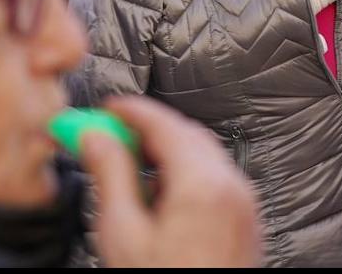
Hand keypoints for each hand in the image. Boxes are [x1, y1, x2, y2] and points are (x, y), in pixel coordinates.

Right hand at [79, 96, 260, 267]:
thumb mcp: (122, 233)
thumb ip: (111, 176)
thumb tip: (94, 136)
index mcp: (203, 183)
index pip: (164, 124)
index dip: (130, 111)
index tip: (105, 108)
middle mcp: (232, 186)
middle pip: (188, 136)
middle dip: (149, 130)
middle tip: (110, 136)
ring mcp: (245, 204)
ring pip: (204, 156)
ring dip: (168, 153)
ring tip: (128, 172)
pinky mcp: (247, 221)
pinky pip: (216, 180)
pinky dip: (187, 175)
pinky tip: (159, 199)